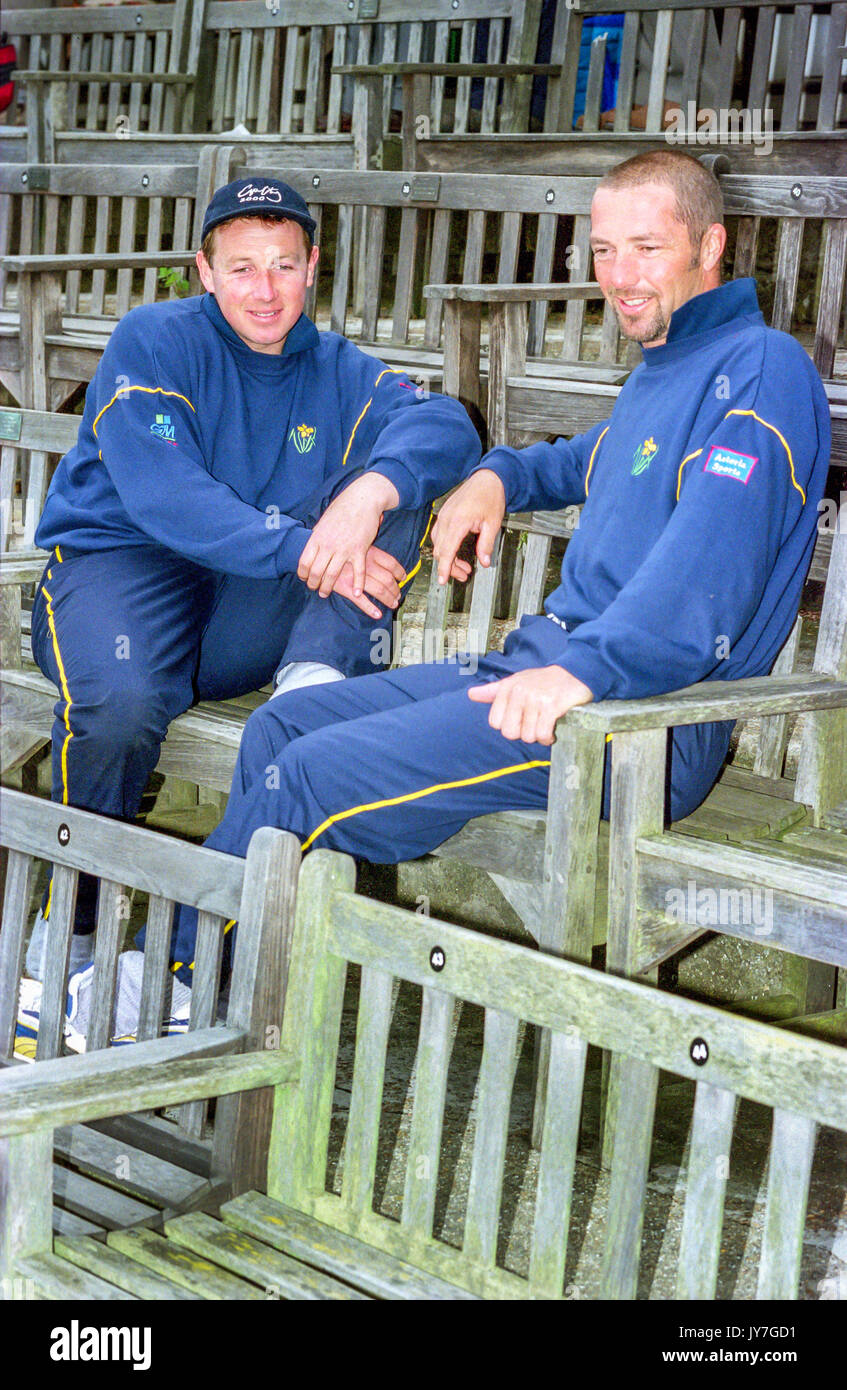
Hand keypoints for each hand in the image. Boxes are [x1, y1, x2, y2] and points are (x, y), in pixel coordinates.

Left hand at [298, 471, 400, 598]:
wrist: (362, 500)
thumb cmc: (342, 508)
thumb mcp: (324, 521)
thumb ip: (317, 535)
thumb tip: (311, 543)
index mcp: (317, 537)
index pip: (304, 561)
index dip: (302, 573)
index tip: (304, 578)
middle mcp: (328, 545)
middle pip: (316, 572)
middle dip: (313, 584)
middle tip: (314, 589)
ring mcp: (344, 549)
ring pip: (332, 575)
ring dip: (327, 587)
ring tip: (325, 593)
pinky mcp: (359, 550)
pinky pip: (358, 572)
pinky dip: (357, 585)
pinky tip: (356, 593)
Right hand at [331, 544, 404, 619]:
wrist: (312, 548)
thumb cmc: (334, 544)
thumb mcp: (353, 541)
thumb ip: (366, 546)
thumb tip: (380, 541)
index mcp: (369, 552)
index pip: (391, 563)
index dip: (400, 572)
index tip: (403, 577)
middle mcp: (365, 564)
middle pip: (388, 579)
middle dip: (395, 590)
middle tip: (398, 596)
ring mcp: (355, 576)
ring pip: (379, 589)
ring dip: (388, 599)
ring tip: (393, 604)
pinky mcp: (344, 586)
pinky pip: (361, 600)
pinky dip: (371, 609)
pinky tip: (378, 614)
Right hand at [431, 470, 505, 585]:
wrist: (487, 479)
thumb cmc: (490, 497)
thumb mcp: (493, 524)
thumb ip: (486, 545)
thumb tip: (484, 562)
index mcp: (458, 522)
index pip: (447, 551)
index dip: (444, 568)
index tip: (443, 581)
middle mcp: (447, 519)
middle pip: (441, 550)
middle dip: (450, 566)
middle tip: (464, 574)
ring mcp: (443, 516)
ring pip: (438, 544)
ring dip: (448, 557)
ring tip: (463, 566)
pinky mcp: (443, 514)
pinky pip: (438, 535)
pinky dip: (445, 546)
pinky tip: (456, 552)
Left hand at [467, 666, 592, 743]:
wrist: (575, 673)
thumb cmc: (543, 681)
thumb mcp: (516, 682)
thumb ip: (493, 691)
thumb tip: (471, 694)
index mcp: (507, 688)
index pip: (495, 723)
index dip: (509, 726)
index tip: (520, 719)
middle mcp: (519, 692)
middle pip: (510, 732)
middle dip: (523, 733)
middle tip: (534, 723)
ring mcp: (535, 699)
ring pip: (528, 736)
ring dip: (538, 736)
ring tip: (545, 724)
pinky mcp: (552, 707)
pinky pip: (542, 734)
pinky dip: (548, 737)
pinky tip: (552, 730)